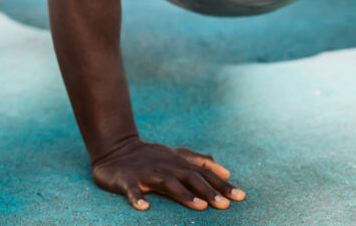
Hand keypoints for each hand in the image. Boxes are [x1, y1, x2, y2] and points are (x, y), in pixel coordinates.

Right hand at [91, 138, 245, 210]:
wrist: (115, 148)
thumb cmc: (150, 156)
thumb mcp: (176, 155)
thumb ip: (200, 161)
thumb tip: (226, 172)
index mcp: (178, 163)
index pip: (204, 174)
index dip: (222, 185)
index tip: (240, 196)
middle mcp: (166, 167)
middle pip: (191, 178)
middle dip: (209, 191)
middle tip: (226, 205)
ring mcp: (147, 174)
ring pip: (168, 183)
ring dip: (183, 195)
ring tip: (200, 207)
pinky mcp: (127, 181)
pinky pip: (132, 190)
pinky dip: (137, 198)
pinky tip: (144, 207)